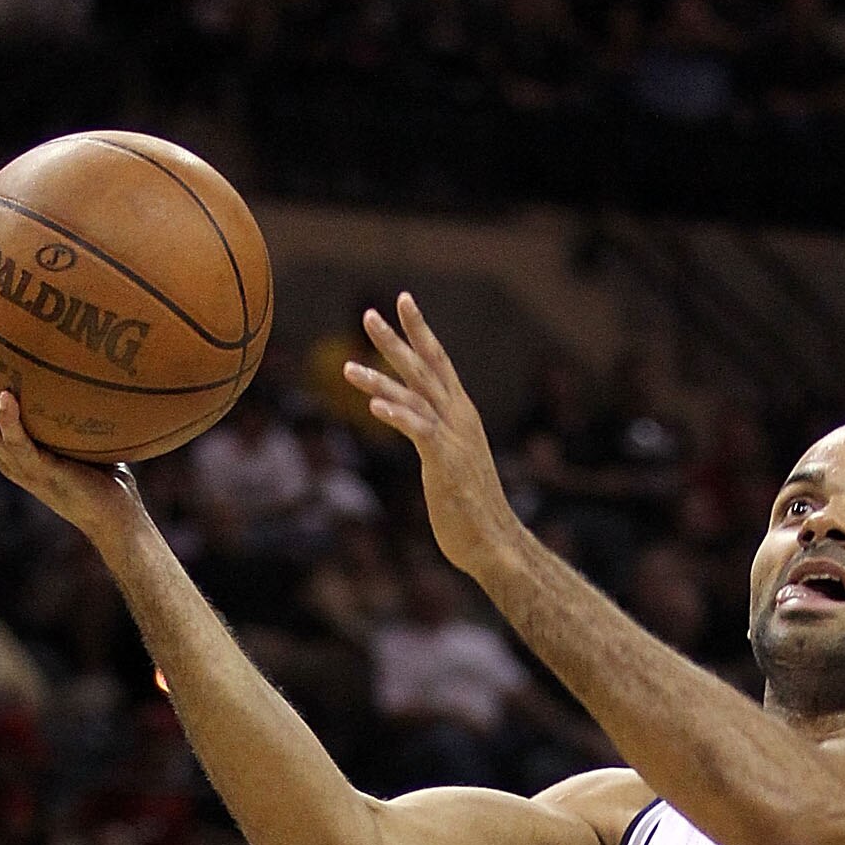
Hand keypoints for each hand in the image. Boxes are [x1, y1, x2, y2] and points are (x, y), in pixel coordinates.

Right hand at [0, 342, 144, 551]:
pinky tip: (5, 396)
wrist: (116, 519)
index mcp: (10, 449)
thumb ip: (68, 404)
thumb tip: (77, 360)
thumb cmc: (104, 475)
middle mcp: (8, 458)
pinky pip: (19, 444)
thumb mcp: (78, 433)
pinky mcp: (41, 473)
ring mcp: (21, 467)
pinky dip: (9, 420)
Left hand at [344, 294, 521, 580]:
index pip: (439, 362)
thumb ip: (440, 442)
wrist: (496, 543)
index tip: (403, 301)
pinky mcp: (445, 461)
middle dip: (396, 340)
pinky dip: (398, 416)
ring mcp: (453, 438)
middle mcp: (459, 418)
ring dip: (378, 381)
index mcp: (462, 414)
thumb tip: (428, 436)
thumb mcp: (455, 463)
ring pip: (413, 398)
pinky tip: (375, 408)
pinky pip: (418, 431)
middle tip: (368, 314)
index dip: (420, 331)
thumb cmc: (474, 510)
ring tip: (347, 369)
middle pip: (424, 368)